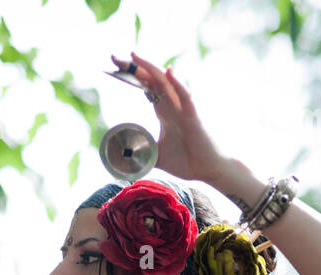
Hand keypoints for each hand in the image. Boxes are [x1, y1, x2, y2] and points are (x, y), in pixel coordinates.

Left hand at [111, 53, 225, 185]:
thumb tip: (125, 157)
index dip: (131, 77)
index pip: (145, 87)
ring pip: (166, 83)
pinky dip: (177, 84)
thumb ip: (142, 153)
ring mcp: (182, 109)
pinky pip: (185, 96)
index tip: (114, 67)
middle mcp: (172, 105)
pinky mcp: (193, 116)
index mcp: (163, 111)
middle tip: (115, 57)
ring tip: (134, 57)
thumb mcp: (156, 157)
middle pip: (151, 80)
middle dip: (134, 68)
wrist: (206, 170)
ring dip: (150, 69)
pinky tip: (168, 72)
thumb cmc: (186, 161)